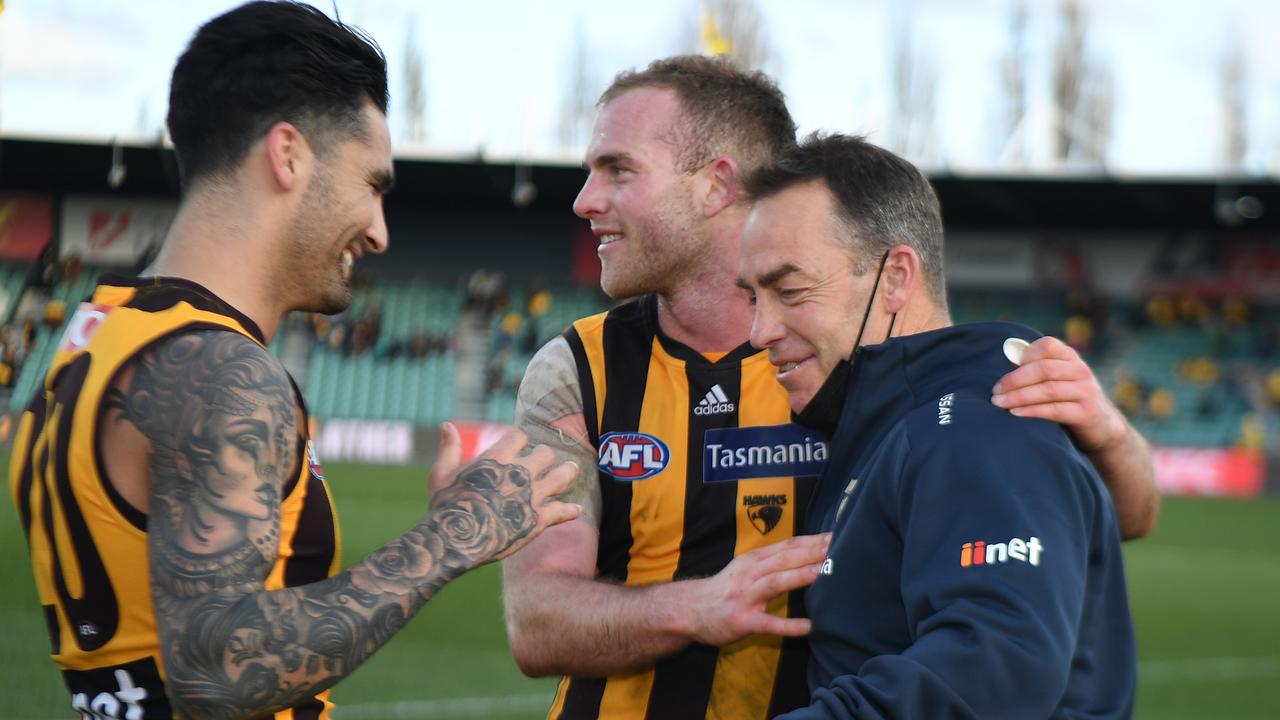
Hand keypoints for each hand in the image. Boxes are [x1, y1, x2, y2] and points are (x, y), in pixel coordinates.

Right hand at [427, 427, 580, 568]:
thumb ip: (449, 449)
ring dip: (567, 472)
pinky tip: (577, 510)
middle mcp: (520, 472)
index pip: (519, 436)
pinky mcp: (538, 520)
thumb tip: (447, 425)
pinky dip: (571, 510)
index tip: (518, 444)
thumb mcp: (441, 473)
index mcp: (498, 457)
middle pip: (545, 453)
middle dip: (545, 456)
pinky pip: (562, 511)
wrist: (458, 539)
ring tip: (572, 469)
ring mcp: (532, 496)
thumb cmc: (445, 506)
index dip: (519, 439)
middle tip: (547, 459)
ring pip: (560, 477)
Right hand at [684, 533, 830, 646]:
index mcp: (754, 560)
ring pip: (775, 583)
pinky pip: (768, 623)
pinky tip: (808, 627)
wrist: (690, 609)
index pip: (787, 545)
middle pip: (784, 559)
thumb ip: (773, 562)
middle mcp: (750, 573)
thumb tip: (807, 553)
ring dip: (799, 576)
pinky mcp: (742, 621)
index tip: (836, 536)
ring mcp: (745, 597)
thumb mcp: (746, 568)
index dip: (812, 540)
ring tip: (823, 574)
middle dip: (811, 553)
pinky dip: (788, 625)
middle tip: (837, 549)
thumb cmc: (725, 589)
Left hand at [990, 336, 1125, 452]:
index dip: (1025, 356)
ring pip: (1048, 390)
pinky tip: (1015, 413)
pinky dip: (1032, 411)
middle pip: (1044, 369)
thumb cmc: (1068, 399)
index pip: (1047, 346)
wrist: (1101, 427)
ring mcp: (1086, 391)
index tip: (1006, 369)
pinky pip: (1055, 410)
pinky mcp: (1086, 413)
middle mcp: (1081, 371)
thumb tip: (1008, 357)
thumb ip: (1036, 368)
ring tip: (999, 403)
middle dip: (1015, 380)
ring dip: (1019, 396)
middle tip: (995, 391)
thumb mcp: (1057, 379)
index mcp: (1070, 357)